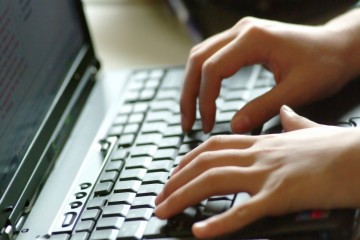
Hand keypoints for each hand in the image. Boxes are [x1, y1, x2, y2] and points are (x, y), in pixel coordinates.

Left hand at [155, 106, 359, 238]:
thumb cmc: (340, 146)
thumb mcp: (310, 129)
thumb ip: (293, 122)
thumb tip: (285, 113)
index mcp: (263, 142)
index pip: (215, 146)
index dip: (189, 158)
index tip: (175, 170)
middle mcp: (259, 155)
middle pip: (205, 164)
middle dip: (176, 180)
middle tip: (159, 195)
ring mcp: (268, 174)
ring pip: (214, 181)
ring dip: (183, 196)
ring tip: (163, 210)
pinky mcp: (282, 195)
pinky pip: (244, 211)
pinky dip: (219, 222)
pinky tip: (200, 231)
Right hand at [180, 16, 357, 132]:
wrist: (338, 46)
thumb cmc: (325, 64)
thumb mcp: (297, 90)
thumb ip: (263, 108)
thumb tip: (233, 127)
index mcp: (254, 39)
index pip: (212, 69)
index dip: (205, 99)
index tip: (207, 123)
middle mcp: (242, 31)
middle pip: (197, 59)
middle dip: (188, 93)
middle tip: (188, 122)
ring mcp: (240, 33)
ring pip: (200, 56)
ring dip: (191, 85)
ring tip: (191, 112)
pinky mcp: (242, 40)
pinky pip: (211, 56)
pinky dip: (202, 77)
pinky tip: (203, 95)